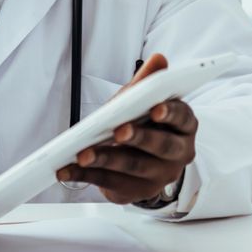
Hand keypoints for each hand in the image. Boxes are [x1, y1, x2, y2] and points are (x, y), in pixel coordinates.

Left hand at [55, 54, 198, 206]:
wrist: (141, 163)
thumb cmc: (144, 124)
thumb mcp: (143, 101)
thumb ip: (148, 82)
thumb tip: (158, 59)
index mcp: (184, 127)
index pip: (182, 118)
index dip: (169, 113)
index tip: (155, 108)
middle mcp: (178, 154)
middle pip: (161, 146)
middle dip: (138, 137)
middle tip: (119, 131)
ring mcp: (159, 176)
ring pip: (133, 167)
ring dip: (106, 159)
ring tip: (83, 154)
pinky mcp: (136, 191)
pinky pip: (110, 183)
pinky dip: (86, 176)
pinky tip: (67, 170)